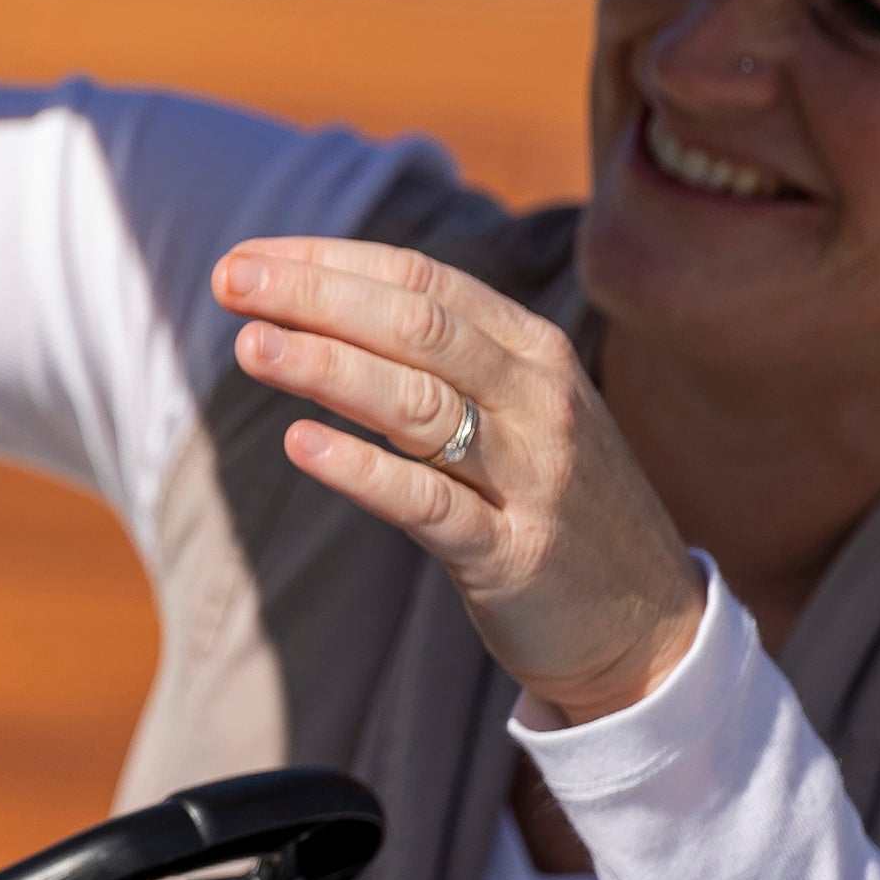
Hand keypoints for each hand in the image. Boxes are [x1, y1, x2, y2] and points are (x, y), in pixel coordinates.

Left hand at [213, 236, 706, 726]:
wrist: (648, 623)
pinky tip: (300, 446)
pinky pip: (429, 503)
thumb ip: (436, 360)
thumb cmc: (552, 501)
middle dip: (316, 295)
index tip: (247, 255)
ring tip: (250, 347)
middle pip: (416, 325)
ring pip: (419, 403)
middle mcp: (537, 397)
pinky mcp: (512, 553)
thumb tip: (315, 309)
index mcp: (532, 349)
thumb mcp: (514, 410)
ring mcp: (530, 475)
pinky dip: (362, 470)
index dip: (329, 261)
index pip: (421, 278)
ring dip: (328, 367)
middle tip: (231, 280)